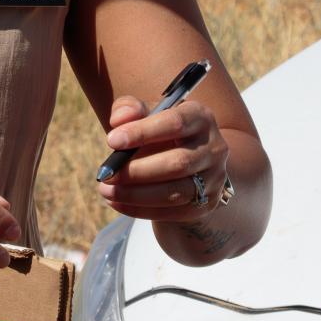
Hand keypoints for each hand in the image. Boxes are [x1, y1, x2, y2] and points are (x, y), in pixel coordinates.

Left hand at [96, 94, 230, 224]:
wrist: (187, 161)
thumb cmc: (159, 132)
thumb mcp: (146, 114)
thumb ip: (130, 109)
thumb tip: (118, 120)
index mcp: (200, 118)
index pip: (175, 123)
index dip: (142, 132)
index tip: (111, 141)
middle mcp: (214, 148)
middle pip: (177, 163)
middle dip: (136, 170)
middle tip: (106, 174)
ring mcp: (214, 178)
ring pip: (175, 192)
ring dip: (135, 194)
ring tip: (106, 191)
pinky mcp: (206, 203)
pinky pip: (173, 211)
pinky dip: (141, 209)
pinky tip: (117, 203)